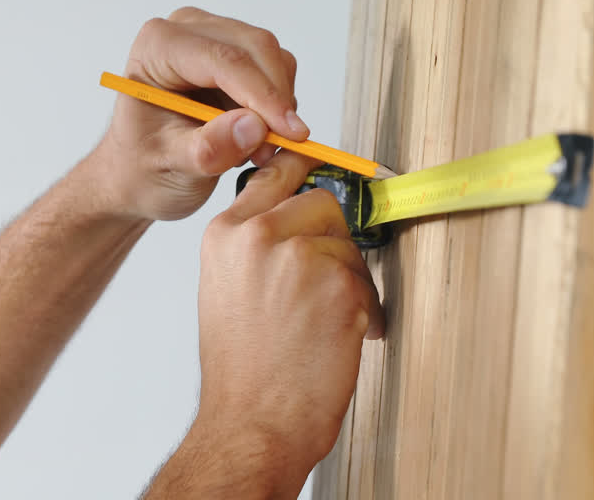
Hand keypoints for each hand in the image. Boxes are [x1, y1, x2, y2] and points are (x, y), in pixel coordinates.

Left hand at [91, 7, 307, 220]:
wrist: (137, 174)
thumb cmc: (143, 168)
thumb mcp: (170, 167)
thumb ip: (208, 149)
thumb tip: (254, 126)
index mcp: (157, 48)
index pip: (224, 59)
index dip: (263, 95)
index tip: (291, 133)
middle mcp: (185, 30)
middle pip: (256, 48)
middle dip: (275, 100)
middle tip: (276, 150)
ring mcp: (212, 36)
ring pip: (272, 57)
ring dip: (277, 105)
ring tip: (255, 150)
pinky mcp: (234, 52)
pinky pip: (275, 70)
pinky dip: (275, 105)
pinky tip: (252, 136)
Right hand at [193, 151, 383, 491]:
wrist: (251, 421)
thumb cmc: (241, 368)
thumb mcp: (225, 287)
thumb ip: (255, 244)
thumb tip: (299, 221)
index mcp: (226, 233)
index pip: (276, 173)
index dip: (306, 172)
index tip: (322, 174)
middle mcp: (258, 236)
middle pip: (322, 202)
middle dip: (333, 238)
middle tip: (326, 280)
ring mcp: (300, 257)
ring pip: (348, 243)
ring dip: (349, 279)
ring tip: (324, 320)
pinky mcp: (339, 284)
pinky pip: (368, 281)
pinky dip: (366, 310)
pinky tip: (339, 337)